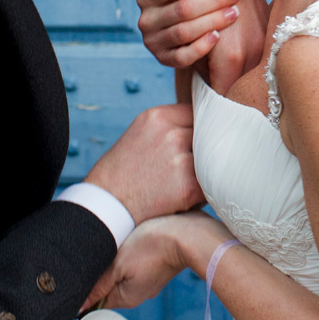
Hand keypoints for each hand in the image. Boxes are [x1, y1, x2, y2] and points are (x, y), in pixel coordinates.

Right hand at [84, 102, 200, 224]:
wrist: (105, 206)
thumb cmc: (121, 172)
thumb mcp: (140, 134)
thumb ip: (170, 127)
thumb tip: (204, 127)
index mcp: (158, 117)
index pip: (198, 113)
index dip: (202, 128)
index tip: (200, 140)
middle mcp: (171, 134)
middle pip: (209, 135)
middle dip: (206, 150)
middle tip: (196, 164)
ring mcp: (180, 159)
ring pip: (213, 160)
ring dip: (208, 170)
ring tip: (190, 180)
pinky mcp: (187, 186)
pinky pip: (212, 184)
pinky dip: (206, 192)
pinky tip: (189, 197)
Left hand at [84, 211, 231, 310]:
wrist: (190, 233)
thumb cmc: (153, 245)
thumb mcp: (118, 264)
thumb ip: (98, 285)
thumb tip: (78, 306)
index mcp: (126, 298)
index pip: (96, 303)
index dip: (85, 292)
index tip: (78, 278)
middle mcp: (138, 294)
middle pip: (109, 289)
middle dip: (99, 277)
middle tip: (94, 258)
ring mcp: (149, 282)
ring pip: (122, 277)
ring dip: (114, 266)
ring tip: (113, 249)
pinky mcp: (157, 269)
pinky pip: (135, 269)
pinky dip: (128, 260)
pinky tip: (130, 245)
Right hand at [138, 0, 269, 91]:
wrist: (176, 21)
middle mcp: (146, 20)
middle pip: (183, 9)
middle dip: (214, 0)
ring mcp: (153, 42)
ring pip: (185, 32)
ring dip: (213, 21)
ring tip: (234, 12)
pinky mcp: (163, 59)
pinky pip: (182, 57)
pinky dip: (201, 47)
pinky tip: (218, 36)